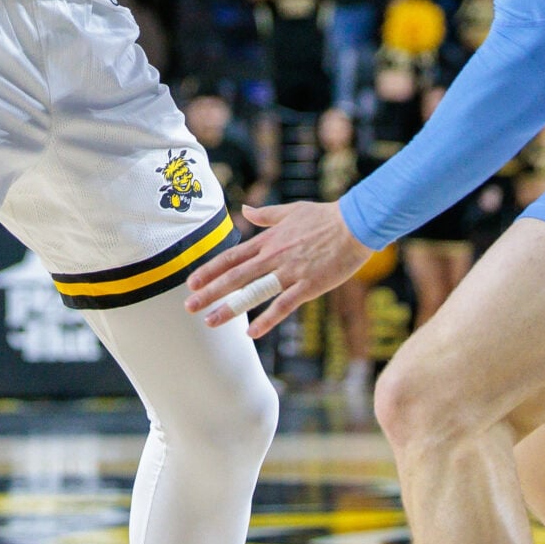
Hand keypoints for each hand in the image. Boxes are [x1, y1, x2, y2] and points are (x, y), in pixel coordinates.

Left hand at [183, 200, 369, 337]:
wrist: (355, 224)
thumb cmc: (324, 217)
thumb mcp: (290, 210)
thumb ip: (265, 215)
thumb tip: (245, 210)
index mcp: (268, 241)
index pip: (231, 257)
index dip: (209, 270)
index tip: (191, 282)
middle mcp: (273, 257)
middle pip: (235, 277)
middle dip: (210, 292)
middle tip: (189, 307)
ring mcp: (290, 272)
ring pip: (253, 292)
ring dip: (230, 308)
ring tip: (209, 322)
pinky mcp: (308, 285)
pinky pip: (283, 305)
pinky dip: (267, 320)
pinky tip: (252, 333)